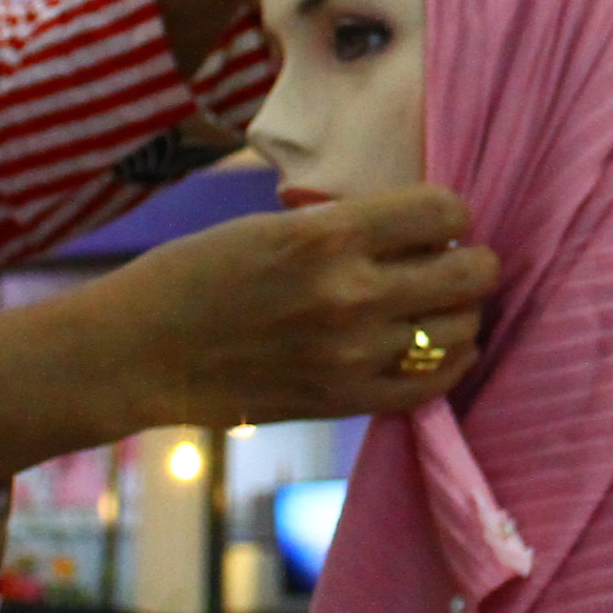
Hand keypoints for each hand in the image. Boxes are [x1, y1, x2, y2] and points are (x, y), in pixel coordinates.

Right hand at [0, 187, 497, 485]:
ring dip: (460, 313)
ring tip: (438, 306)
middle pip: (469, 273)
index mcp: (327, 234)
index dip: (449, 214)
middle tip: (454, 263)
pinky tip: (434, 347)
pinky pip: (434, 384)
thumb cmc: (197, 272)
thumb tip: (416, 228)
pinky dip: (449, 362)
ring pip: (461, 329)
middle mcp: (350, 294)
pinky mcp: (345, 401)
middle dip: (472, 262)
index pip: (443, 211)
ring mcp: (352, 354)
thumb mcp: (273, 224)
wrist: (141, 351)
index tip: (436, 223)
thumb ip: (346, 225)